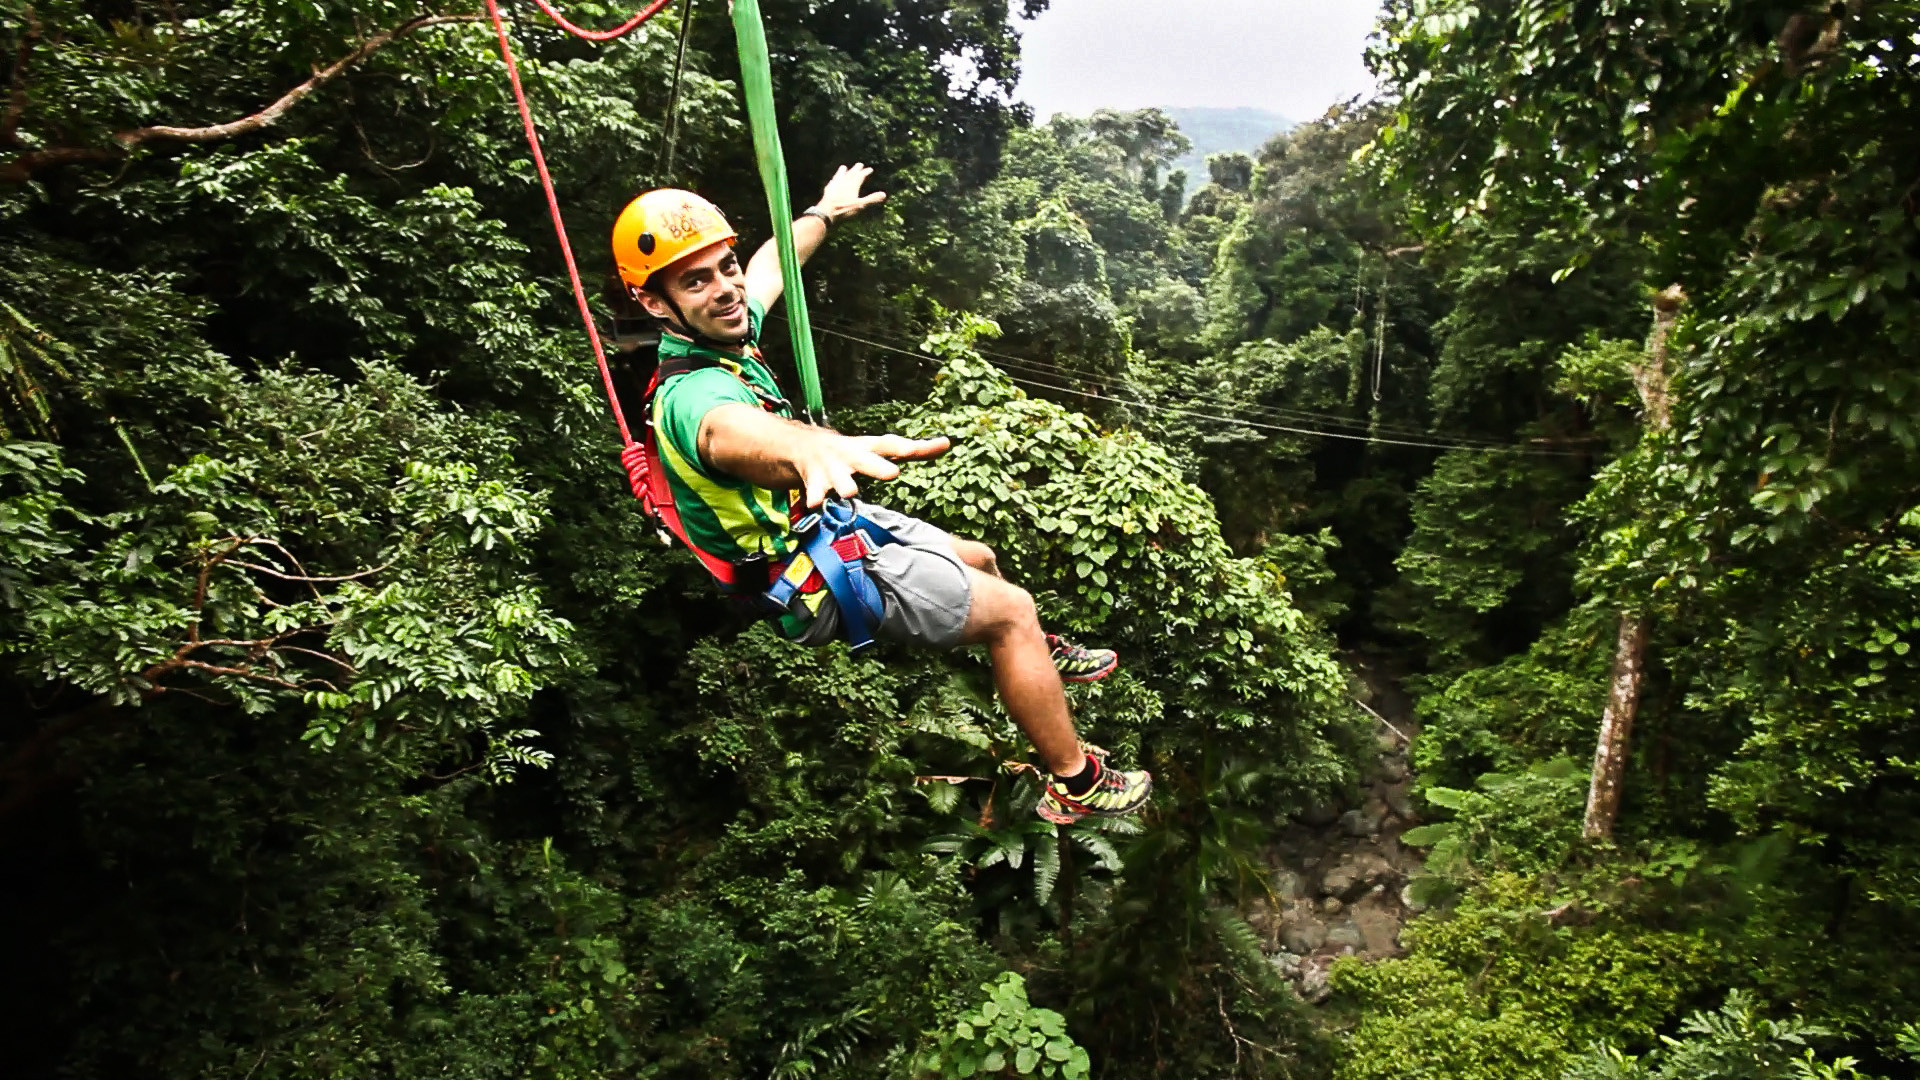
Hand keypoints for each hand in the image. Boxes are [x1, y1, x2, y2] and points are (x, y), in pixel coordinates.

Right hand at [793, 433, 948, 508]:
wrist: (804, 445)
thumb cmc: (853, 452)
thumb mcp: (879, 448)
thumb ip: (913, 450)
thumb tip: (947, 444)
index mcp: (870, 447)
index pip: (893, 445)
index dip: (913, 448)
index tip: (938, 446)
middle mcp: (852, 455)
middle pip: (867, 460)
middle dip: (878, 467)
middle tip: (892, 473)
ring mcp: (833, 468)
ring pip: (840, 478)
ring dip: (844, 484)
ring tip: (850, 492)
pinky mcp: (815, 481)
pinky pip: (815, 492)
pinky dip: (816, 498)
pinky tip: (816, 505)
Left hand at [815, 163, 886, 222]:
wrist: (826, 212)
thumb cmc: (844, 210)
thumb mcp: (860, 205)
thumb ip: (871, 199)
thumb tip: (884, 194)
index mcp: (853, 186)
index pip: (860, 176)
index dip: (865, 172)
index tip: (870, 169)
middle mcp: (844, 183)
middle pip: (851, 174)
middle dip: (856, 169)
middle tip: (860, 164)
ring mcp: (835, 185)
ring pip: (840, 175)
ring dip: (843, 171)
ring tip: (844, 167)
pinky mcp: (828, 190)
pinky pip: (832, 182)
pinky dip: (834, 179)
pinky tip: (833, 180)